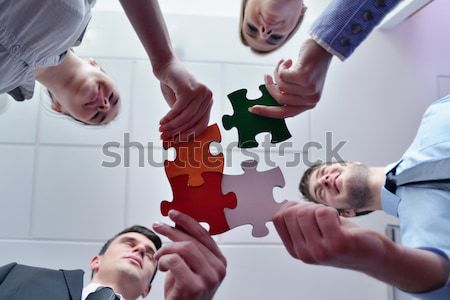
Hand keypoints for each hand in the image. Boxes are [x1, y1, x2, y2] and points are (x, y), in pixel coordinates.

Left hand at [152, 210, 225, 299]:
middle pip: (192, 240)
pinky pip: (174, 261)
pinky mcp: (195, 286)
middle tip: (157, 226)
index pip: (204, 234)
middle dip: (171, 231)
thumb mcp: (190, 266)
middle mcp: (218, 269)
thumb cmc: (185, 292)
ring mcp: (209, 278)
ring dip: (166, 249)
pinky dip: (163, 261)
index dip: (187, 221)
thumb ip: (189, 247)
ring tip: (159, 257)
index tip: (173, 214)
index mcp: (220, 261)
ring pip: (184, 248)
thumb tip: (178, 223)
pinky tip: (162, 267)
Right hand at [157, 59, 212, 141]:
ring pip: (186, 116)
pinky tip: (161, 122)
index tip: (177, 141)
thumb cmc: (173, 86)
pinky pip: (178, 109)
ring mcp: (200, 92)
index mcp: (208, 101)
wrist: (166, 66)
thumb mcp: (181, 104)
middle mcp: (208, 96)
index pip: (202, 123)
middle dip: (178, 131)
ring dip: (172, 125)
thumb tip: (179, 138)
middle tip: (164, 137)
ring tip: (161, 130)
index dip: (190, 134)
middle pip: (193, 121)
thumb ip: (183, 118)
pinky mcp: (189, 90)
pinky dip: (169, 117)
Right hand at [250, 39, 332, 117]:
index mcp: (309, 104)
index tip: (253, 109)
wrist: (323, 46)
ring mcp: (309, 89)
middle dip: (269, 87)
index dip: (267, 112)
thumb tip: (269, 98)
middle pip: (279, 99)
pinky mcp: (305, 78)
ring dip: (278, 73)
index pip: (285, 113)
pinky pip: (282, 76)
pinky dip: (281, 67)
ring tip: (283, 64)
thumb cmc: (310, 64)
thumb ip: (289, 93)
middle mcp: (311, 100)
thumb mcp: (300, 84)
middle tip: (266, 77)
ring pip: (280, 86)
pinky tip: (287, 61)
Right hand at [272, 201, 389, 270]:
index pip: (278, 218)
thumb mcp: (313, 235)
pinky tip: (340, 222)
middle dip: (307, 206)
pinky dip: (332, 210)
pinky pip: (324, 212)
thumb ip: (297, 224)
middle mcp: (306, 253)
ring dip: (321, 208)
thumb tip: (284, 205)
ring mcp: (320, 250)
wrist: (373, 255)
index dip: (291, 207)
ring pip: (306, 212)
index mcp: (296, 250)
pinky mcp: (337, 243)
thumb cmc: (344, 240)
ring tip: (332, 220)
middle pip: (291, 213)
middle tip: (322, 215)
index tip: (305, 210)